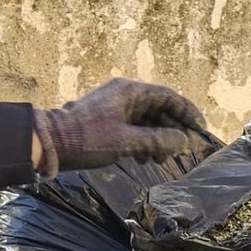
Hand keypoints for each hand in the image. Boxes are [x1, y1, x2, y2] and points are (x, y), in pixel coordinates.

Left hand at [33, 78, 206, 175]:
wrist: (50, 143)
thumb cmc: (87, 139)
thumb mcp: (126, 141)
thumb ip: (157, 140)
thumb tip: (182, 141)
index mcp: (130, 91)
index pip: (168, 97)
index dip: (187, 112)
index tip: (200, 128)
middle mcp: (123, 94)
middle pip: (157, 108)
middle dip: (172, 129)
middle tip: (183, 150)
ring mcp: (113, 107)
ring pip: (145, 120)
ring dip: (157, 138)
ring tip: (162, 159)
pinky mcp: (104, 121)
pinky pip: (132, 128)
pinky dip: (142, 142)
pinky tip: (144, 159)